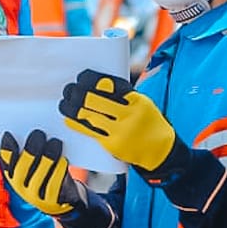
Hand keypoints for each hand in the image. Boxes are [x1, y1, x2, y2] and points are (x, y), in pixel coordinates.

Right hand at [0, 130, 88, 215]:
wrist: (62, 199)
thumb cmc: (47, 173)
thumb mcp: (36, 164)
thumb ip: (30, 152)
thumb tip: (32, 134)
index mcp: (13, 177)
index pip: (6, 163)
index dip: (6, 149)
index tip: (9, 134)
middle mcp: (21, 189)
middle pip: (22, 170)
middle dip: (30, 150)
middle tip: (38, 133)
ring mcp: (35, 198)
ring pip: (38, 178)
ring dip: (47, 158)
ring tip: (55, 142)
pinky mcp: (51, 202)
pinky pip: (53, 187)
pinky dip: (58, 172)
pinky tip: (63, 160)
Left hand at [59, 69, 176, 171]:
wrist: (161, 151)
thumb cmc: (147, 123)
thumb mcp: (142, 104)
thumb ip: (122, 95)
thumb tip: (95, 84)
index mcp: (137, 100)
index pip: (110, 84)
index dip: (91, 79)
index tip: (81, 77)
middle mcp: (129, 114)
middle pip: (95, 99)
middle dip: (78, 92)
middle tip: (69, 89)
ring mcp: (121, 130)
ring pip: (89, 115)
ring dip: (72, 107)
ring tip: (65, 102)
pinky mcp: (113, 144)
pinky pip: (90, 131)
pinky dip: (76, 123)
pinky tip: (69, 118)